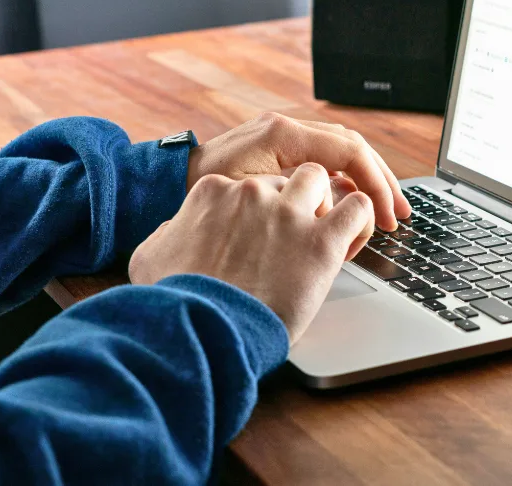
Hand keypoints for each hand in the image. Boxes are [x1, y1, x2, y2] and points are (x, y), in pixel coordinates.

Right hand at [129, 164, 374, 342]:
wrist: (204, 332)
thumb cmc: (177, 302)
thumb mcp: (151, 258)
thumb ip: (168, 235)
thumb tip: (174, 232)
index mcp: (213, 192)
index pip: (248, 185)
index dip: (261, 210)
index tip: (263, 236)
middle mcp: (252, 193)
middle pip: (286, 180)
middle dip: (295, 204)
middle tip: (296, 238)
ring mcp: (288, 213)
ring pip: (322, 180)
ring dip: (327, 201)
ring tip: (325, 232)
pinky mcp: (321, 240)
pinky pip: (356, 206)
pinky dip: (360, 219)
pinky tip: (350, 240)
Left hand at [186, 113, 409, 229]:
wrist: (164, 182)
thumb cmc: (198, 192)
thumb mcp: (246, 195)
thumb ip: (291, 193)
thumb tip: (340, 204)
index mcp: (282, 135)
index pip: (348, 151)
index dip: (374, 185)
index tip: (384, 216)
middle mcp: (286, 128)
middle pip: (353, 148)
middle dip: (381, 182)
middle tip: (399, 215)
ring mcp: (284, 137)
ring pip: (342, 153)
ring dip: (368, 181)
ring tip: (384, 212)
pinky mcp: (280, 151)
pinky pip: (324, 161)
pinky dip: (345, 182)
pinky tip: (353, 207)